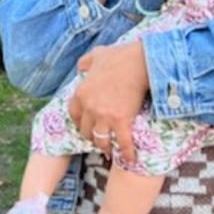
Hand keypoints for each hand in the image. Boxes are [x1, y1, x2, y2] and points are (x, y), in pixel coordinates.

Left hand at [68, 41, 149, 164]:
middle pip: (85, 130)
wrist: (140, 62)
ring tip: (110, 150)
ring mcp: (104, 116)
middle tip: (99, 139)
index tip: (85, 126)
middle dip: (91, 136)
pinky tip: (131, 159)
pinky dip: (127, 152)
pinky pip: (122, 143)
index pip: (73, 114)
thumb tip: (80, 68)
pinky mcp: (121, 121)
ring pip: (100, 140)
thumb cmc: (120, 57)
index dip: (79, 123)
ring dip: (105, 147)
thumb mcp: (97, 54)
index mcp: (81, 93)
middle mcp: (90, 107)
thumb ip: (85, 62)